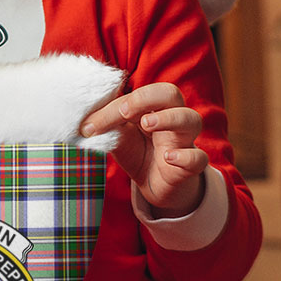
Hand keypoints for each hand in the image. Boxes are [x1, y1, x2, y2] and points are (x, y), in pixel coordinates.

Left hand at [80, 82, 207, 216]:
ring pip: (191, 120)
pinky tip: (169, 157)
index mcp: (153, 107)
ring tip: (147, 124)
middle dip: (146, 98)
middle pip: (171, 93)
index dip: (114, 106)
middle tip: (124, 112)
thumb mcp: (119, 138)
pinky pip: (198, 158)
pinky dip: (186, 156)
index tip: (90, 126)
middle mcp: (172, 118)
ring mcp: (184, 141)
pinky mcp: (191, 166)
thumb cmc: (139, 153)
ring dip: (169, 118)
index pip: (138, 95)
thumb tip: (83, 121)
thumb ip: (107, 126)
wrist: (156, 186)